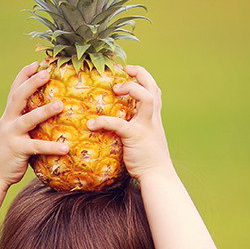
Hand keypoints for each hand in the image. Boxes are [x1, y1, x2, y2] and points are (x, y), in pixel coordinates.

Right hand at [0, 61, 68, 186]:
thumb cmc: (10, 153)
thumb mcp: (15, 133)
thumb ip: (27, 122)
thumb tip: (48, 113)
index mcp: (8, 116)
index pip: (15, 90)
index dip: (24, 75)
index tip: (36, 63)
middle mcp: (8, 121)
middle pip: (18, 97)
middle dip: (32, 83)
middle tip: (47, 72)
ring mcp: (11, 135)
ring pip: (28, 119)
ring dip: (45, 111)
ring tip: (61, 104)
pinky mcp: (17, 150)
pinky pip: (37, 147)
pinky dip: (52, 146)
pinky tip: (66, 147)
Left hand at [86, 65, 174, 180]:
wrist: (157, 176)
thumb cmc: (149, 159)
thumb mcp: (146, 138)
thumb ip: (137, 126)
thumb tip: (119, 122)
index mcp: (154, 117)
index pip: (154, 89)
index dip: (143, 76)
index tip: (129, 72)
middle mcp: (152, 118)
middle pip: (153, 87)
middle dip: (140, 74)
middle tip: (124, 72)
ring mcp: (146, 126)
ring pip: (147, 98)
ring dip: (131, 89)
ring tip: (114, 89)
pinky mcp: (135, 137)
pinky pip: (119, 124)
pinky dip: (104, 121)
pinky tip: (92, 124)